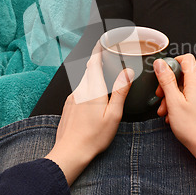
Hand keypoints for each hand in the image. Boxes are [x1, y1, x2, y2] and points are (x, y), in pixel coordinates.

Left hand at [45, 42, 133, 184]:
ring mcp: (72, 98)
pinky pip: (79, 90)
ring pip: (84, 80)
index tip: (103, 41)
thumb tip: (127, 72)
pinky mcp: (68, 105)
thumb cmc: (93, 137)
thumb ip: (120, 91)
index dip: (98, 50)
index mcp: (93, 90)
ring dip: (93, 76)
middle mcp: (80, 90)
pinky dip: (88, 87)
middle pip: (88, 69)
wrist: (70, 152)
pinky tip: (94, 98)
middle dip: (97, 62)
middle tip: (108, 59)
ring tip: (104, 79)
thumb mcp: (114, 115)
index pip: (94, 62)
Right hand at [153, 54, 195, 171]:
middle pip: (184, 76)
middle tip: (160, 97)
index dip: (172, 63)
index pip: (186, 59)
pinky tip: (174, 117)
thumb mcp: (174, 102)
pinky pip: (191, 99)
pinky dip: (180, 105)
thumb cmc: (194, 128)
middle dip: (169, 85)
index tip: (162, 74)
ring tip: (165, 112)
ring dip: (173, 98)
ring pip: (186, 89)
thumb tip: (160, 63)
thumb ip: (166, 81)